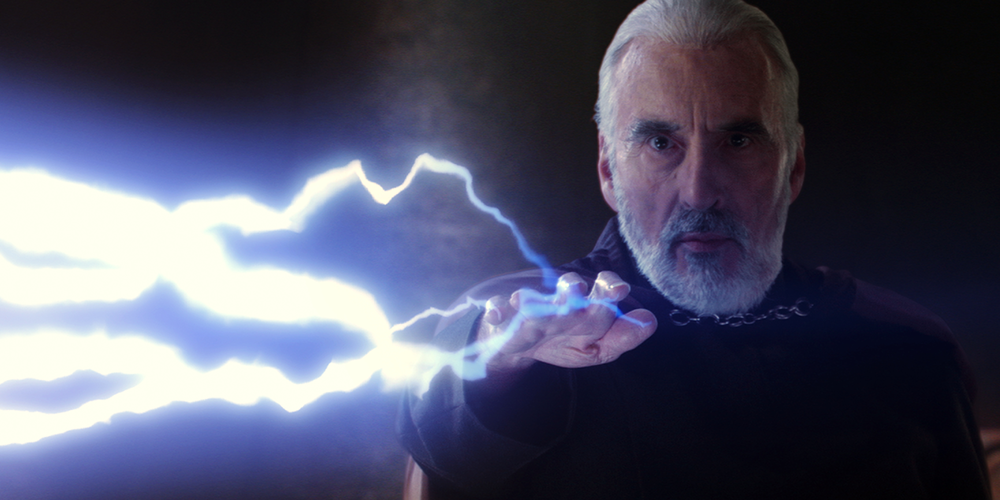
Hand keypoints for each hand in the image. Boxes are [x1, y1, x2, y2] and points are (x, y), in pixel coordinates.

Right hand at [476, 271, 656, 373]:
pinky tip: (498, 314)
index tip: (620, 290)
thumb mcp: (595, 348)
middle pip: (568, 291)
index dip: (610, 289)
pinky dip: (496, 311)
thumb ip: (622, 337)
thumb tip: (650, 321)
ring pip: (531, 299)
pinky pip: (496, 311)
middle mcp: (558, 302)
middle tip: (579, 291)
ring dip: (531, 300)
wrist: (516, 343)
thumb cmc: (562, 341)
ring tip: (529, 301)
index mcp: (585, 307)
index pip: (602, 290)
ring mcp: (527, 308)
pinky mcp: (501, 316)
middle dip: (574, 291)